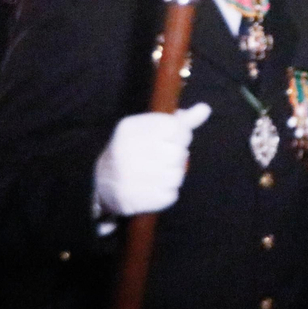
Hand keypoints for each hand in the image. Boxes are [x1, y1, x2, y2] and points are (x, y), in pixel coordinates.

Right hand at [93, 103, 210, 216]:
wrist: (102, 182)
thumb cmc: (135, 149)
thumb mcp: (151, 128)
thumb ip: (180, 120)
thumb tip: (206, 109)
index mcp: (130, 129)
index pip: (175, 128)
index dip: (181, 135)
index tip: (172, 139)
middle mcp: (127, 152)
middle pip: (178, 153)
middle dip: (176, 156)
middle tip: (163, 158)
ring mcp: (130, 177)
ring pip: (177, 175)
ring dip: (173, 175)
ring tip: (158, 172)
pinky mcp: (134, 199)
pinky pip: (170, 195)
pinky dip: (167, 192)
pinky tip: (153, 187)